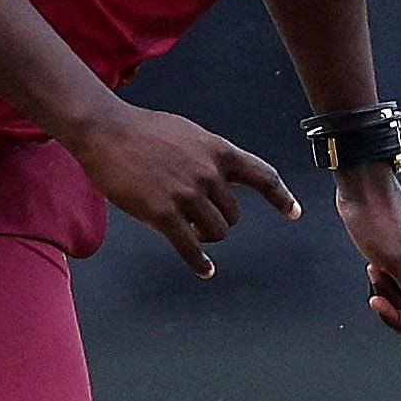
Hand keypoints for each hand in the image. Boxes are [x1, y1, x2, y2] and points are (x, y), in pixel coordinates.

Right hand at [64, 104, 298, 274]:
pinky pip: (190, 247)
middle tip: (197, 217)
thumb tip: (225, 177)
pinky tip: (205, 271)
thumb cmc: (143, 130)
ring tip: (188, 230)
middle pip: (234, 215)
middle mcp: (209, 173)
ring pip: (217, 232)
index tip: (294, 213)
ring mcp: (187, 194)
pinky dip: (200, 263)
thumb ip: (210, 156)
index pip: (262, 175)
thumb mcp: (189, 134)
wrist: (105, 130)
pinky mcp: (164, 213)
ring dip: (205, 237)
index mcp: (218, 151)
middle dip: (219, 220)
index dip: (281, 197)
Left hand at [335, 170, 400, 337]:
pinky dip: (380, 282)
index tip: (377, 296)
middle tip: (378, 273)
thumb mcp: (398, 262)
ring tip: (375, 264)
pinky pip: (394, 289)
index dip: (397, 315)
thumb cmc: (378, 220)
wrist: (364, 190)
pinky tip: (373, 263)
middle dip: (389, 301)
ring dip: (383, 290)